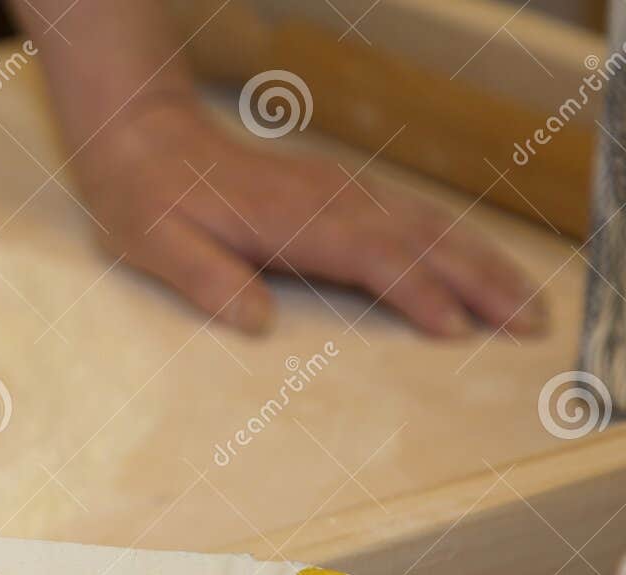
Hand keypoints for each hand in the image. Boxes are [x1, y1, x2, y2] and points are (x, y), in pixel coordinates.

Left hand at [75, 97, 545, 336]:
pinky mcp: (342, 197)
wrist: (146, 146)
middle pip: (422, 239)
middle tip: (528, 324)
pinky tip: (481, 268)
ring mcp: (341, 195)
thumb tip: (254, 322)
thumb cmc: (149, 203)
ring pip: (429, 226)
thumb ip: (205, 281)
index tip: (456, 328)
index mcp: (292, 219)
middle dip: (480, 281)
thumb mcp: (156, 246)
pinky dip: (457, 245)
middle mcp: (329, 201)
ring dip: (483, 263)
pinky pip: (414, 220)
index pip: (371, 256)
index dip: (415, 292)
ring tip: (527, 305)